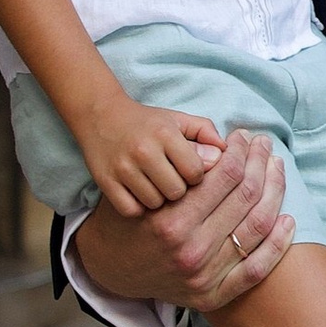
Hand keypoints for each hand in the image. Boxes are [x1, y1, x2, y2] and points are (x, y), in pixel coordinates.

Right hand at [74, 127, 293, 314]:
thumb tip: (222, 148)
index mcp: (171, 220)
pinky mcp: (212, 296)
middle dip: (261, 163)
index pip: (224, 174)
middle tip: (264, 145)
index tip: (244, 136)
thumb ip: (180, 167)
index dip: (241, 149)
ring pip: (257, 227)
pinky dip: (278, 244)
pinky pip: (257, 269)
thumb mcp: (143, 185)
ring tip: (276, 168)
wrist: (110, 266)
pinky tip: (288, 219)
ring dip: (275, 192)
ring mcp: (203, 276)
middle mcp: (190, 250)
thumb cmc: (129, 216)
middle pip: (245, 197)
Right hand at [79, 98, 222, 216]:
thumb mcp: (179, 120)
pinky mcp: (105, 182)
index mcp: (165, 134)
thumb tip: (225, 155)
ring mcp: (122, 168)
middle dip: (179, 191)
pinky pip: (132, 210)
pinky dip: (138, 207)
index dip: (197, 176)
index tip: (189, 172)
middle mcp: (143, 150)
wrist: (100, 116)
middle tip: (172, 181)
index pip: (196, 172)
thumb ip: (206, 133)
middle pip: (177, 192)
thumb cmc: (148, 123)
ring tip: (155, 186)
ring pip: (155, 204)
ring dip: (159, 200)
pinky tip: (139, 195)